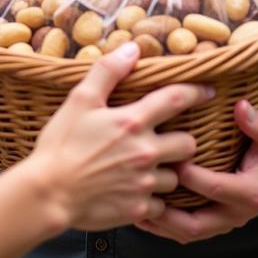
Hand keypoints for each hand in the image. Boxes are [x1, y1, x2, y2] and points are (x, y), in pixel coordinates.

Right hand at [25, 42, 213, 231]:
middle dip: (183, 139)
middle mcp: (145, 152)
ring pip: (177, 176)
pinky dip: (154, 198)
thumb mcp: (80, 99)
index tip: (208, 90)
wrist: (48, 193)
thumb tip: (132, 49)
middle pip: (188, 143)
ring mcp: (144, 183)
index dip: (196, 91)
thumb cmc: (61, 143)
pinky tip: (138, 191)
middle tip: (169, 138)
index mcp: (133, 121)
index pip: (176, 99)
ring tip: (151, 167)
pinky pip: (161, 204)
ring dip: (168, 170)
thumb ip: (108, 71)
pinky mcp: (138, 209)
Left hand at [135, 100, 257, 243]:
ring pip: (185, 232)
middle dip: (167, 206)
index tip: (171, 157)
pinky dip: (160, 226)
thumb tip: (241, 106)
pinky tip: (139, 212)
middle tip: (144, 183)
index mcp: (250, 193)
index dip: (193, 176)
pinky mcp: (208, 227)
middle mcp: (234, 216)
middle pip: (195, 222)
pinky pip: (181, 233)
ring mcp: (220, 225)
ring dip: (159, 221)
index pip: (216, 189)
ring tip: (134, 203)